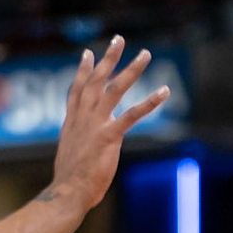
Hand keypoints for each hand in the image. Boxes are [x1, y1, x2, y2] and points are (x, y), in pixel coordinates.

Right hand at [47, 37, 168, 211]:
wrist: (68, 192)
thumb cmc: (70, 181)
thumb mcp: (70, 154)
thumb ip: (78, 143)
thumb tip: (81, 146)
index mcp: (72, 122)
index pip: (77, 90)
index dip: (83, 70)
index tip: (88, 53)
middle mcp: (83, 118)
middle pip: (96, 80)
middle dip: (109, 58)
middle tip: (119, 39)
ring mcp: (96, 124)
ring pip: (115, 89)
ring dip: (132, 69)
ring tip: (146, 54)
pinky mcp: (109, 136)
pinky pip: (133, 115)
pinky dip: (150, 101)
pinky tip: (164, 91)